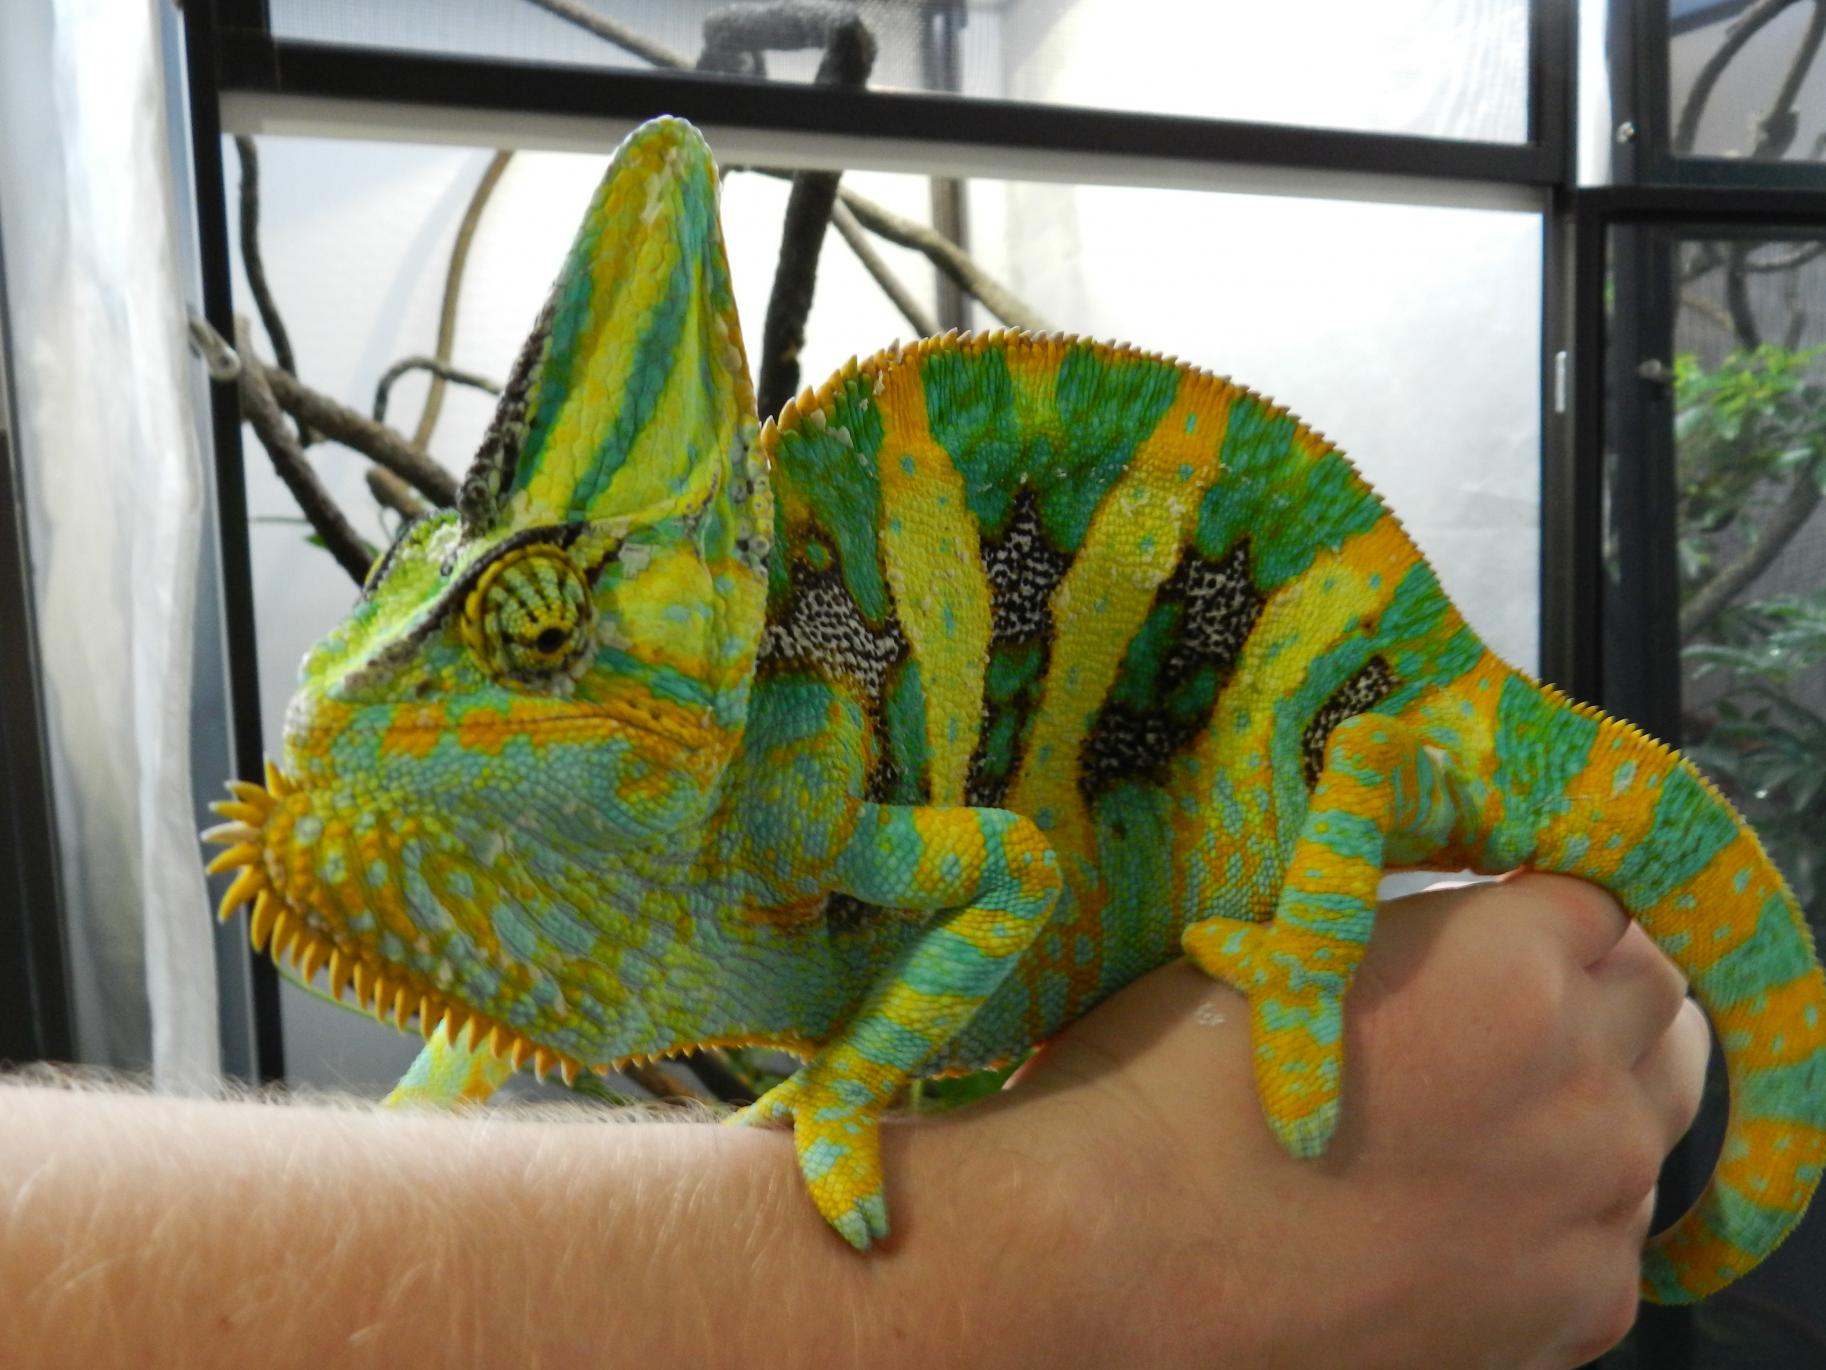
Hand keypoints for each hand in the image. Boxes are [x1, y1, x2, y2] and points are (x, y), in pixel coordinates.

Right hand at [980, 872, 1707, 1369]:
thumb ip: (1409, 935)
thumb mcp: (1290, 952)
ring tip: (1496, 1114)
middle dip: (1596, 988)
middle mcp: (1583, 1080)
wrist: (1130, 1251)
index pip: (1601, 898)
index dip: (1542, 908)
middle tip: (1512, 1013)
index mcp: (1512, 965)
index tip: (1499, 925)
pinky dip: (1567, 1210)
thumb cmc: (1173, 1081)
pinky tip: (1472, 1213)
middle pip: (1658, 1001)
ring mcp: (1592, 1205)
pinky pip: (1616, 1234)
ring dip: (1597, 1094)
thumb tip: (1438, 928)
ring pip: (1656, 1116)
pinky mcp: (1577, 1310)